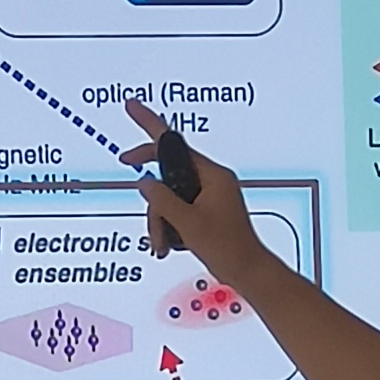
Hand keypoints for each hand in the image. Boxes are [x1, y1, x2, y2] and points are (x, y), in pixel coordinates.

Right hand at [121, 104, 266, 274]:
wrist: (247, 272)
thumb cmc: (228, 248)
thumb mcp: (188, 223)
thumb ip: (162, 201)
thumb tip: (145, 183)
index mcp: (213, 175)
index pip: (174, 144)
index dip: (149, 124)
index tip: (131, 107)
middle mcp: (211, 181)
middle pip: (167, 176)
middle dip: (154, 202)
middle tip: (149, 218)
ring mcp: (208, 196)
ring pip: (168, 197)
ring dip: (161, 221)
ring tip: (164, 244)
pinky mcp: (204, 210)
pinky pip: (176, 209)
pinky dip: (169, 226)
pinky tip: (170, 244)